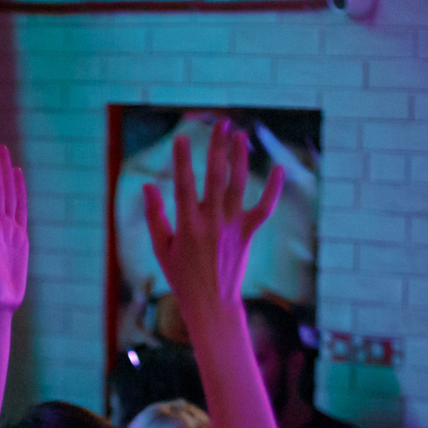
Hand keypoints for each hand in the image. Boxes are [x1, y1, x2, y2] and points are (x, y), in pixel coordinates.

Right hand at [142, 120, 283, 324]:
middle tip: (220, 123)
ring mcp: (233, 227)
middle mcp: (212, 222)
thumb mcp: (162, 248)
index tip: (182, 137)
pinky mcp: (248, 234)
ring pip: (239, 185)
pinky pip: (264, 208)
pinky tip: (279, 168)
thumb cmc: (181, 277)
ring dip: (240, 158)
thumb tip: (148, 185)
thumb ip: (155, 216)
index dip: (182, 160)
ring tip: (240, 135)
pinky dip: (273, 189)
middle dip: (217, 147)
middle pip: (216, 177)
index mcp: (188, 225)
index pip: (184, 184)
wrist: (211, 304)